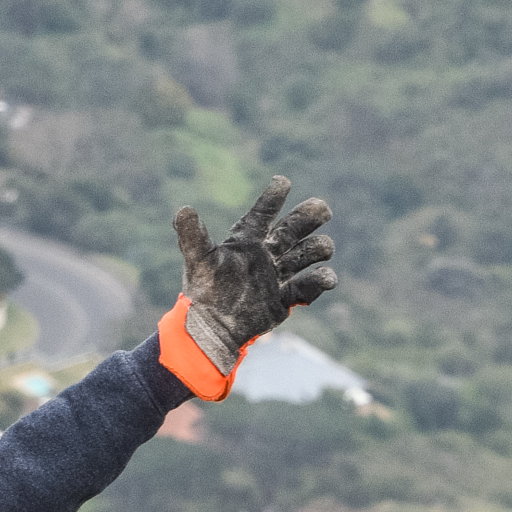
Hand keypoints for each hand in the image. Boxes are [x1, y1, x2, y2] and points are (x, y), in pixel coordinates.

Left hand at [169, 176, 336, 378]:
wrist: (212, 329)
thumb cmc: (203, 292)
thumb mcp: (198, 261)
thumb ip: (192, 236)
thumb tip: (183, 209)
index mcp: (245, 241)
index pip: (262, 214)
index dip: (273, 197)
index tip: (283, 181)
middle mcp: (264, 254)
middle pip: (292, 230)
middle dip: (307, 218)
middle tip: (323, 208)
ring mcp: (277, 276)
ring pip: (305, 255)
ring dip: (317, 249)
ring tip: (325, 247)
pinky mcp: (285, 299)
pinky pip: (307, 287)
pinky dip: (320, 281)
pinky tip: (327, 278)